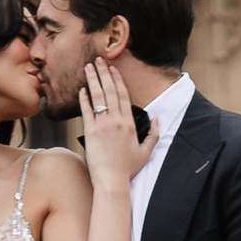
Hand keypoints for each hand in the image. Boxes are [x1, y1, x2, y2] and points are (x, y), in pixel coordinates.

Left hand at [76, 56, 143, 193]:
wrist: (112, 180)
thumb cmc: (128, 168)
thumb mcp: (146, 151)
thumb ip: (154, 134)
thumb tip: (159, 119)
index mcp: (129, 123)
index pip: (123, 95)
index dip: (118, 80)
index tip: (113, 69)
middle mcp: (116, 120)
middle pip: (110, 91)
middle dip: (104, 73)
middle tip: (98, 60)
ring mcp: (102, 125)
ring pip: (98, 97)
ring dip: (93, 80)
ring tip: (89, 68)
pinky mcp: (90, 132)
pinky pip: (86, 111)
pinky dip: (84, 99)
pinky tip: (81, 89)